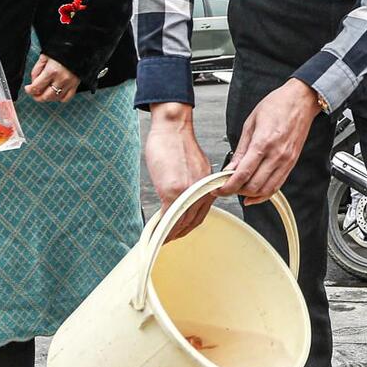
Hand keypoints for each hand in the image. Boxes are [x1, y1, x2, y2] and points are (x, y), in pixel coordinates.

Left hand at [25, 55, 78, 102]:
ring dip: (48, 98)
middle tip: (34, 94)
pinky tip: (56, 93)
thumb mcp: (45, 57)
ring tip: (44, 93)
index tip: (28, 89)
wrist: (76, 47)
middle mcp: (61, 79)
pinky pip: (67, 98)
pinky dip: (60, 98)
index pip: (37, 87)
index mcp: (51, 71)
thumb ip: (37, 70)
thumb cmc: (61, 50)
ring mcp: (69, 83)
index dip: (29, 90)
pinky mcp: (75, 85)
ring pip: (55, 98)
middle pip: (46, 96)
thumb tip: (33, 82)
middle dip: (37, 97)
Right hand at [144, 105, 215, 240]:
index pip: (202, 212)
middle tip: (171, 238)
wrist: (172, 127)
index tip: (181, 231)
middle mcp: (201, 190)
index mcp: (208, 185)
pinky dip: (164, 226)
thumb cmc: (178, 142)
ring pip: (182, 221)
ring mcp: (187, 192)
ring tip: (163, 238)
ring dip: (172, 232)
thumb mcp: (196, 165)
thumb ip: (195, 183)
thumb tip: (186, 197)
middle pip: (193, 220)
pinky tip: (158, 230)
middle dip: (181, 232)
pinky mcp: (172, 190)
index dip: (190, 225)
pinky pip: (169, 216)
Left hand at [225, 80, 321, 202]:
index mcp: (263, 142)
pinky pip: (277, 185)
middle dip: (236, 191)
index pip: (242, 174)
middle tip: (226, 187)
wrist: (300, 100)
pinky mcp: (291, 163)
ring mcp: (286, 161)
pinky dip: (264, 194)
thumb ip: (241, 149)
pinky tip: (254, 194)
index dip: (228, 186)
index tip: (219, 189)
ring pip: (266, 190)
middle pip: (253, 185)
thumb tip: (231, 167)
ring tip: (238, 188)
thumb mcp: (251, 123)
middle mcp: (276, 155)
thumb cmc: (277, 105)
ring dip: (250, 194)